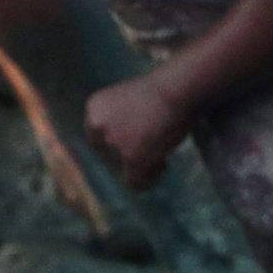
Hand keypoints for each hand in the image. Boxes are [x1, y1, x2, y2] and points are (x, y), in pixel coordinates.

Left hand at [85, 75, 191, 191]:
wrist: (178, 89)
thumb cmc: (163, 93)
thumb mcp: (130, 102)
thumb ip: (120, 123)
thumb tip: (124, 151)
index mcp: (94, 108)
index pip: (97, 139)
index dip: (119, 146)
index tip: (140, 143)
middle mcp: (98, 125)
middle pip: (108, 158)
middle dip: (130, 158)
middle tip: (154, 152)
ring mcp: (114, 142)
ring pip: (123, 171)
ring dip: (143, 166)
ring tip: (162, 156)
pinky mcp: (132, 158)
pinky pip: (135, 183)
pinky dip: (149, 180)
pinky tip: (164, 164)